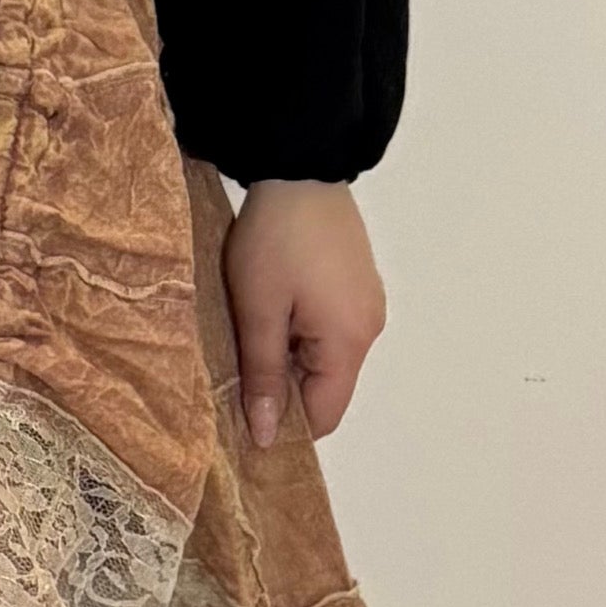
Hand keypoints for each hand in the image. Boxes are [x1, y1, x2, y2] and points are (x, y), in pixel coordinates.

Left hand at [222, 178, 385, 448]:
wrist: (299, 170)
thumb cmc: (274, 241)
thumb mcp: (258, 312)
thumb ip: (262, 376)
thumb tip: (266, 436)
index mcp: (350, 342)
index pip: (325, 415)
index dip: (286, 426)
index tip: (242, 421)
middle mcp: (369, 329)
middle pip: (327, 386)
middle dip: (283, 388)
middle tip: (236, 375)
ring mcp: (367, 304)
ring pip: (326, 357)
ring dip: (289, 357)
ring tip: (249, 336)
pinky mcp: (358, 283)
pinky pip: (330, 329)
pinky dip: (300, 333)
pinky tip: (270, 312)